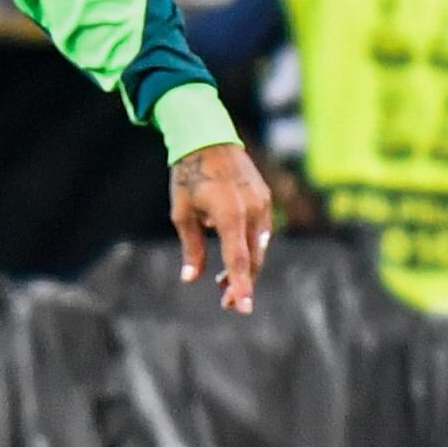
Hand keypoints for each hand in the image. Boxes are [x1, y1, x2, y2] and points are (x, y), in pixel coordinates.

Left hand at [171, 141, 274, 312]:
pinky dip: (250, 246)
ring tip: (222, 282)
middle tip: (225, 302)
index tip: (243, 308)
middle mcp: (251, 209)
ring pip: (259, 246)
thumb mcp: (182, 214)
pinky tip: (233, 253)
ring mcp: (261, 202)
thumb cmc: (188, 177)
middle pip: (252, 258)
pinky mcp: (265, 197)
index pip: (238, 259)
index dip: (241, 286)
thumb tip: (191, 279)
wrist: (208, 139)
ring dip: (244, 266)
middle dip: (241, 282)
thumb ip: (191, 247)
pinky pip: (261, 230)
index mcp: (229, 214)